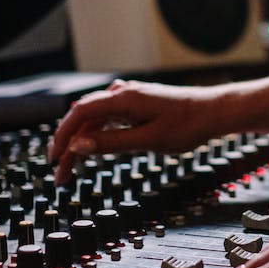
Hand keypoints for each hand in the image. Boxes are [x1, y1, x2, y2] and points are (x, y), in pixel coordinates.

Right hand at [47, 79, 241, 183]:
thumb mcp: (149, 140)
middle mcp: (123, 93)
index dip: (62, 135)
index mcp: (123, 98)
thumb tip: (80, 146)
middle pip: (84, 118)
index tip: (54, 158)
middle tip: (61, 173)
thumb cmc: (188, 125)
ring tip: (72, 167)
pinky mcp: (136, 105)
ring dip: (82, 142)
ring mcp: (129, 98)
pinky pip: (108, 118)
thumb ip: (113, 143)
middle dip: (69, 145)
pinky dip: (97, 135)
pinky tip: (91, 149)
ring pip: (95, 120)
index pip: (80, 113)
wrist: (214, 112)